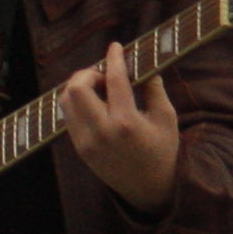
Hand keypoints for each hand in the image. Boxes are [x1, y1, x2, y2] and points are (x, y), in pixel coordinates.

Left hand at [61, 41, 180, 215]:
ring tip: (100, 87)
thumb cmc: (162, 150)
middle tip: (104, 74)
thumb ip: (154, 90)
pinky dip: (78, 102)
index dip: (113, 60)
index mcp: (126, 123)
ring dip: (79, 87)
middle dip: (88, 73)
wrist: (148, 187)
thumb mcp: (166, 118)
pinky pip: (69, 116)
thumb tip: (144, 65)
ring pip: (66, 101)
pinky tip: (95, 101)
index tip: (115, 47)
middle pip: (76, 88)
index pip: (114, 82)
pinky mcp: (78, 147)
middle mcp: (101, 131)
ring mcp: (85, 141)